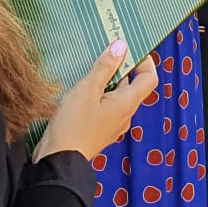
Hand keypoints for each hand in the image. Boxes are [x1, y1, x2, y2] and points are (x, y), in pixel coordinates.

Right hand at [34, 40, 160, 161]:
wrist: (58, 160)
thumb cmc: (73, 126)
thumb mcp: (87, 89)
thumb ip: (105, 67)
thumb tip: (121, 46)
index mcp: (127, 103)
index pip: (149, 78)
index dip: (144, 61)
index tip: (129, 49)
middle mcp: (125, 114)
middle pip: (132, 85)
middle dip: (122, 67)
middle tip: (105, 52)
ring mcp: (113, 123)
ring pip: (117, 96)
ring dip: (108, 80)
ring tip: (90, 69)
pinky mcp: (100, 129)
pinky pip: (106, 106)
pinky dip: (99, 94)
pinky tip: (82, 90)